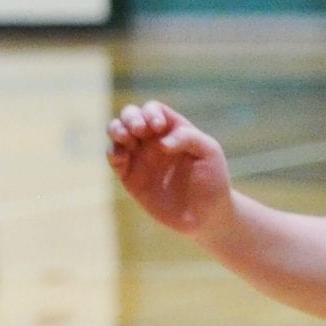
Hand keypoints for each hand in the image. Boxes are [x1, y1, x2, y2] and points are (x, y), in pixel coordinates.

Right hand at [108, 100, 235, 236]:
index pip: (153, 109)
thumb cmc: (212, 180)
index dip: (151, 113)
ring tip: (125, 138)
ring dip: (116, 129)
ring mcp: (139, 156)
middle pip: (130, 115)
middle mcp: (152, 139)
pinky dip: (112, 152)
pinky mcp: (129, 175)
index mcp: (170, 129)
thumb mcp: (209, 152)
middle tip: (139, 130)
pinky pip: (113, 157)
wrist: (206, 215)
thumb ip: (188, 137)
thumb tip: (160, 142)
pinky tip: (121, 157)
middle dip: (130, 117)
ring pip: (116, 131)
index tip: (158, 127)